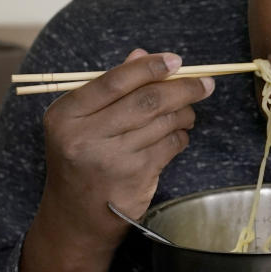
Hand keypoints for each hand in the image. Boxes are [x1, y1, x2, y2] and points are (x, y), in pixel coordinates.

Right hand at [36, 48, 214, 258]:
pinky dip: (181, 136)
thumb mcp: (82, 122)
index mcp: (66, 115)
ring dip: (184, 113)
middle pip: (146, 100)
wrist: (77, 216)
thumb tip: (143, 55)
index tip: (176, 60)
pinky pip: (170, 145)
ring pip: (163, 123)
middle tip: (204, 83)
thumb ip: (111, 87)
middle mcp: (85, 136)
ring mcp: (112, 159)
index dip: (150, 67)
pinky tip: (178, 135)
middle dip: (182, 88)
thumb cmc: (82, 159)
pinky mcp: (136, 177)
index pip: (115, 81)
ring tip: (188, 111)